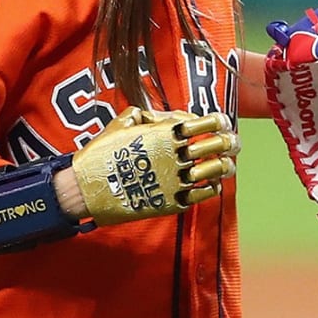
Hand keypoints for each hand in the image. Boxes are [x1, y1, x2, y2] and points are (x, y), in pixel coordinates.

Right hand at [68, 108, 237, 226]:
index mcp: (165, 133)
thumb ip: (143, 115)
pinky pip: (204, 193)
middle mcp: (175, 154)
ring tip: (226, 164)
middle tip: (233, 143)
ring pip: (216, 170)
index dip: (220, 121)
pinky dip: (213, 187)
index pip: (207, 122)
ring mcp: (176, 179)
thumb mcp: (119, 125)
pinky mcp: (173, 202)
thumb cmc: (99, 155)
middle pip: (218, 145)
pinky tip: (211, 184)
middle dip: (230, 142)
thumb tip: (161, 119)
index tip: (221, 123)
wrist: (85, 190)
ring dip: (225, 165)